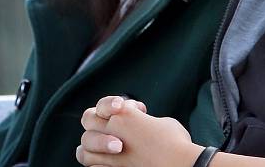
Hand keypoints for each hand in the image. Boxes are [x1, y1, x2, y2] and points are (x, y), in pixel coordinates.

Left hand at [77, 96, 202, 166]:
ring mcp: (110, 155)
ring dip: (91, 146)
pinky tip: (106, 162)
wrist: (181, 165)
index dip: (111, 104)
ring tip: (103, 146)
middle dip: (96, 119)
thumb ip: (142, 121)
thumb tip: (139, 125)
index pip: (103, 104)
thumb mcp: (161, 121)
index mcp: (126, 116)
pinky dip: (96, 165)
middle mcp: (113, 132)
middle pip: (88, 120)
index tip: (124, 108)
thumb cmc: (176, 142)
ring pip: (83, 149)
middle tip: (110, 123)